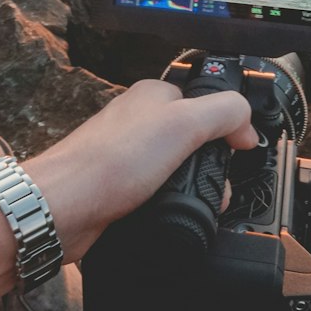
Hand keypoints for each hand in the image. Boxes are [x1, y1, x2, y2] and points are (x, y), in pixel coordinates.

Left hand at [28, 80, 258, 260]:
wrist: (63, 207)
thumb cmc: (112, 162)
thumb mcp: (184, 124)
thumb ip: (224, 113)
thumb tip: (247, 125)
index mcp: (153, 96)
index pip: (206, 103)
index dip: (227, 128)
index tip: (239, 151)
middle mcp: (138, 121)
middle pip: (193, 141)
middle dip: (210, 167)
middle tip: (215, 187)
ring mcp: (127, 155)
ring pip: (176, 171)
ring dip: (190, 190)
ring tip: (193, 204)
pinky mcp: (118, 187)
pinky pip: (156, 194)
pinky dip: (167, 206)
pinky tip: (166, 214)